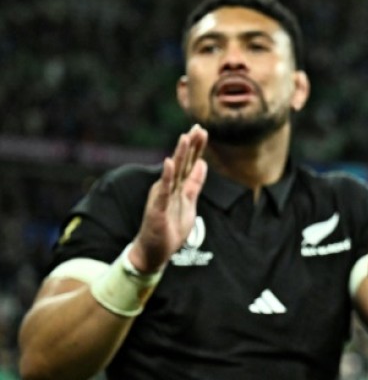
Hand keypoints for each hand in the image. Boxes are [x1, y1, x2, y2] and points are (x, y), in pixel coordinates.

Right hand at [130, 125, 207, 272]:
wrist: (154, 252)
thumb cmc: (170, 228)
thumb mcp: (189, 203)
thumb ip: (194, 184)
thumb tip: (202, 163)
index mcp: (178, 187)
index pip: (189, 164)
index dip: (196, 148)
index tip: (202, 130)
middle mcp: (169, 188)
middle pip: (182, 163)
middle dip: (190, 145)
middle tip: (198, 127)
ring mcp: (162, 197)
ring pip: (173, 173)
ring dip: (179, 155)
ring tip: (185, 138)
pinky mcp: (156, 208)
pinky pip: (163, 190)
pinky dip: (167, 176)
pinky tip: (169, 162)